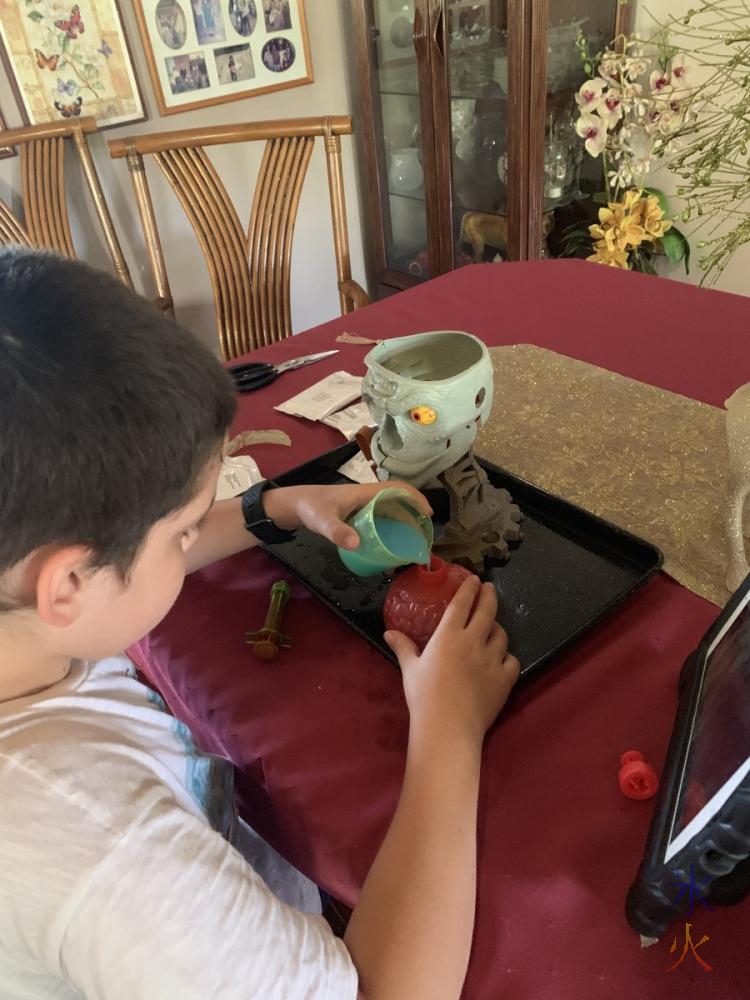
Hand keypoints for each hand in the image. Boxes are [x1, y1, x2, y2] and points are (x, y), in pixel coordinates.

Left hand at [263, 482, 431, 549]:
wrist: (294, 505)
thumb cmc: (310, 508)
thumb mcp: (323, 521)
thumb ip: (337, 532)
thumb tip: (358, 544)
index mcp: (366, 493)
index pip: (398, 488)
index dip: (416, 498)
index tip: (428, 514)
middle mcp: (368, 497)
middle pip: (399, 501)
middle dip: (415, 514)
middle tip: (424, 535)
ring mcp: (364, 506)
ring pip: (391, 511)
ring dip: (404, 523)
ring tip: (412, 543)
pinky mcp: (358, 515)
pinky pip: (381, 519)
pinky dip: (391, 529)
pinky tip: (390, 546)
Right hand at [385, 577, 519, 746]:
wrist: (448, 728)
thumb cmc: (424, 697)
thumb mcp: (410, 670)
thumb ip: (403, 647)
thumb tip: (389, 633)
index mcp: (449, 636)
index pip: (462, 604)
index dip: (469, 589)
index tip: (474, 579)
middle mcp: (473, 642)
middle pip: (487, 611)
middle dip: (489, 596)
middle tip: (488, 588)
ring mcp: (492, 660)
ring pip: (502, 636)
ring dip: (497, 628)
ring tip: (493, 628)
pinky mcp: (505, 679)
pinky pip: (512, 661)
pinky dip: (507, 657)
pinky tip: (502, 660)